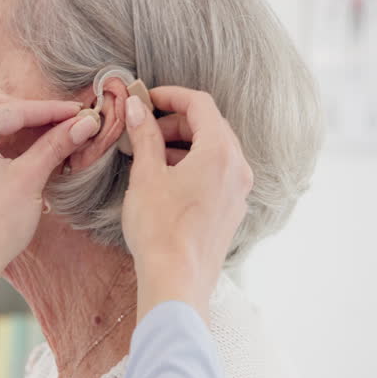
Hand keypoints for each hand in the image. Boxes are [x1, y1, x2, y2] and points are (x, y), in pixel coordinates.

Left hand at [0, 100, 97, 304]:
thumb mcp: (29, 179)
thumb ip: (55, 145)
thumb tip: (84, 124)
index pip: (15, 111)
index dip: (51, 111)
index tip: (78, 112)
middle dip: (35, 120)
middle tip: (68, 122)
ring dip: (19, 135)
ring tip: (52, 137)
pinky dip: (0, 150)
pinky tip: (24, 157)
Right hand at [121, 88, 253, 320]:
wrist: (177, 282)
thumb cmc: (160, 229)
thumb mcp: (146, 176)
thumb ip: (145, 136)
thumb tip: (137, 108)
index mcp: (220, 152)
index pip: (201, 104)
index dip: (171, 96)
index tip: (146, 99)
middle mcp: (238, 168)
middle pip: (210, 126)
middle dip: (175, 122)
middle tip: (142, 129)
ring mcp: (239, 191)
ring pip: (213, 151)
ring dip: (182, 144)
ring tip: (148, 155)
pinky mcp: (232, 210)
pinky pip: (216, 174)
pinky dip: (192, 165)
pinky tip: (164, 179)